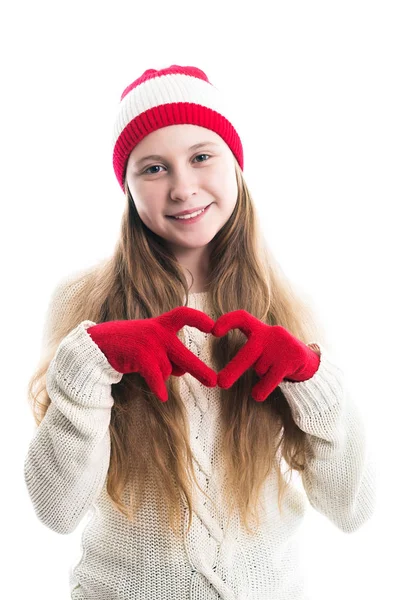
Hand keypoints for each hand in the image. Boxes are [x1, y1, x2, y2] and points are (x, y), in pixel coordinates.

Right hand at [87, 307, 216, 401]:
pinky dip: (158, 388)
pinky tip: (163, 397)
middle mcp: (157, 331)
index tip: (212, 326)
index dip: (198, 319)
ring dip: (160, 375)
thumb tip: (182, 371)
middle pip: (183, 354)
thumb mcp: (151, 343)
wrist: (100, 345)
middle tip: (213, 382)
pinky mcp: (140, 355)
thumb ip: (168, 354)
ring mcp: (149, 343)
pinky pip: (156, 377)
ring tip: (144, 366)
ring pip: (167, 370)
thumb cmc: (129, 344)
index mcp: (161, 323)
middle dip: (199, 370)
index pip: (183, 314)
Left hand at [212, 310, 320, 401]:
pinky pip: (270, 380)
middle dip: (234, 369)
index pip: (243, 318)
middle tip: (221, 383)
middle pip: (249, 352)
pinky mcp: (293, 358)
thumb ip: (249, 351)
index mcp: (261, 329)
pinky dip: (261, 390)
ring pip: (260, 369)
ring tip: (269, 372)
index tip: (214, 331)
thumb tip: (221, 372)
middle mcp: (271, 334)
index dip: (228, 321)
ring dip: (260, 376)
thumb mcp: (263, 347)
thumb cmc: (276, 356)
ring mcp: (283, 346)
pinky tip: (258, 394)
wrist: (308, 360)